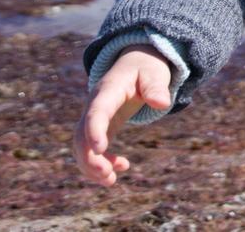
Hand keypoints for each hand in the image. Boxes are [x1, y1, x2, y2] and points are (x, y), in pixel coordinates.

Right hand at [72, 45, 173, 186]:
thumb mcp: (154, 73)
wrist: (135, 63)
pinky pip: (93, 148)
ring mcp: (94, 117)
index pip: (96, 111)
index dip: (94, 130)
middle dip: (89, 157)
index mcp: (108, 90)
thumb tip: (163, 104)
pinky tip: (122, 166)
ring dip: (92, 166)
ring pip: (82, 145)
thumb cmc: (146, 68)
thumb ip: (156, 87)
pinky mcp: (101, 127)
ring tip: (111, 181)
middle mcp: (95, 106)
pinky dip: (103, 162)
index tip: (100, 149)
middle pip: (81, 134)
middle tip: (107, 175)